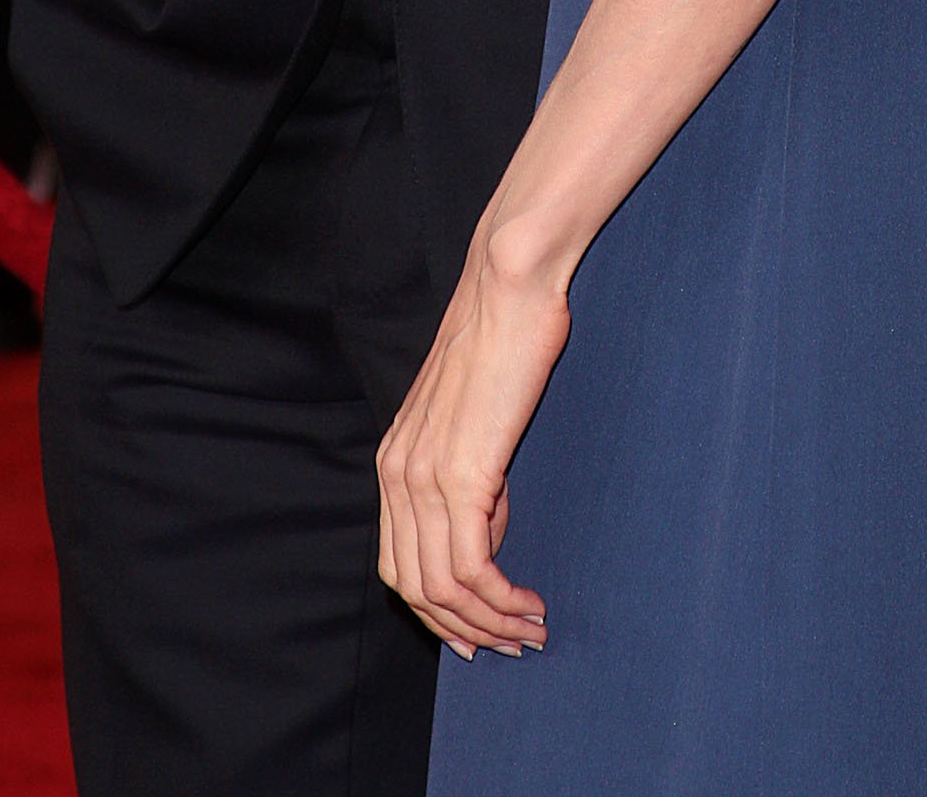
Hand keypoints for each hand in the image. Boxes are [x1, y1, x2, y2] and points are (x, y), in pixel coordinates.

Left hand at [376, 232, 563, 658]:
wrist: (509, 284)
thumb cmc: (504, 337)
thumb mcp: (474, 415)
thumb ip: (470, 470)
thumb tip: (490, 522)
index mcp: (394, 460)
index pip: (398, 564)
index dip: (437, 612)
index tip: (482, 631)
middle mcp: (398, 473)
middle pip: (415, 588)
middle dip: (465, 630)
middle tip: (514, 643)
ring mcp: (425, 476)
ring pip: (443, 589)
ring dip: (490, 624)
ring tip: (532, 631)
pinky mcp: (462, 474)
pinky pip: (471, 568)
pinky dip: (500, 600)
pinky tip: (530, 604)